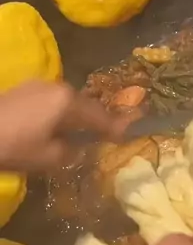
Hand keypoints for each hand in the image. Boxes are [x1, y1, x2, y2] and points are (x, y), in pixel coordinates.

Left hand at [0, 81, 122, 171]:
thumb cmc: (13, 146)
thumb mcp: (49, 158)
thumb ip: (72, 152)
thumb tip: (78, 148)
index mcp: (67, 102)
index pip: (99, 115)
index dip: (115, 127)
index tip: (128, 134)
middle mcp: (56, 87)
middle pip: (84, 105)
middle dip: (96, 119)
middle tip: (108, 134)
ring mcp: (37, 86)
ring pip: (66, 102)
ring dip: (76, 116)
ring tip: (81, 132)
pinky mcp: (22, 90)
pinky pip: (50, 101)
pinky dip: (59, 113)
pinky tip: (55, 126)